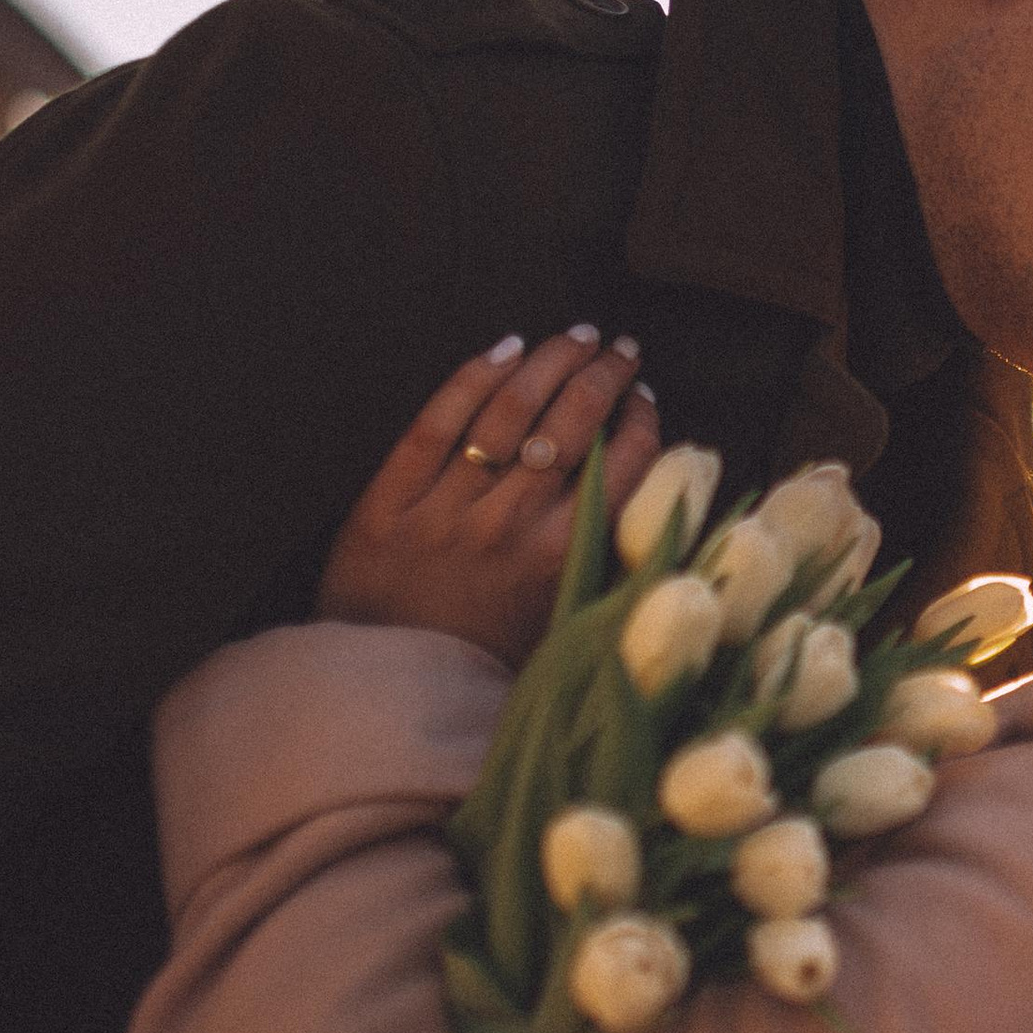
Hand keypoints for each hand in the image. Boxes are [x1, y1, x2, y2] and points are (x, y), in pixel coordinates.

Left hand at [318, 327, 662, 665]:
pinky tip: (505, 349)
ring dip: (551, 363)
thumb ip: (600, 574)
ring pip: (509, 412)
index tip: (647, 400)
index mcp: (560, 560)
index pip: (621, 468)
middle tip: (621, 350)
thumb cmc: (478, 665)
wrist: (385, 695)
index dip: (641, 424)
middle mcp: (510, 525)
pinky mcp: (389, 499)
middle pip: (570, 425)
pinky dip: (473, 378)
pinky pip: (436, 423)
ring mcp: (446, 507)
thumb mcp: (559, 630)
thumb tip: (647, 515)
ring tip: (575, 337)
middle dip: (605, 376)